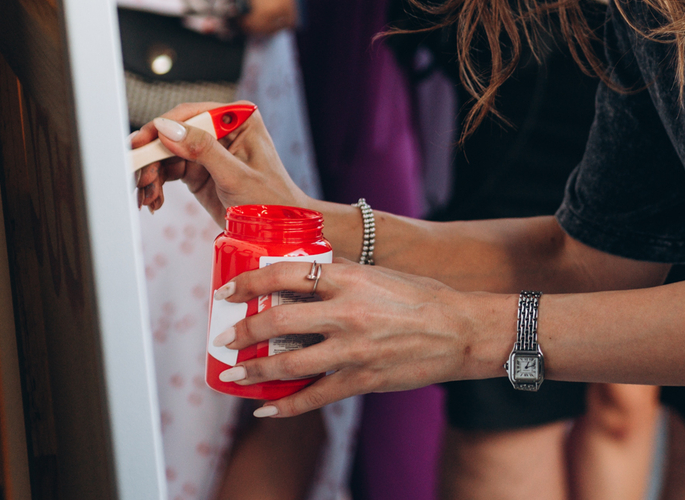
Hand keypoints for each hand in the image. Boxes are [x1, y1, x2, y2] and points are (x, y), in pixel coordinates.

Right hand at [132, 100, 307, 220]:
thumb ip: (202, 149)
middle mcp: (220, 130)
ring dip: (151, 174)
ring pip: (166, 154)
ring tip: (146, 196)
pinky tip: (153, 200)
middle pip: (173, 134)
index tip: (140, 143)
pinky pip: (169, 172)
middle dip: (152, 157)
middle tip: (137, 176)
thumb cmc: (271, 200)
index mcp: (237, 119)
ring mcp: (208, 151)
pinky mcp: (198, 171)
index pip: (191, 114)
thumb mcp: (236, 174)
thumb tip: (167, 129)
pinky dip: (157, 185)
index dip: (162, 127)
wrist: (278, 231)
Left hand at [207, 260, 508, 417]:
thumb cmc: (422, 297)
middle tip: (223, 337)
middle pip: (277, 321)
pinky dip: (285, 407)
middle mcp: (346, 312)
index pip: (285, 274)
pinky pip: (314, 396)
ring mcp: (353, 349)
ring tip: (233, 373)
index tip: (228, 290)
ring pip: (288, 364)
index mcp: (348, 278)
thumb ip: (341, 276)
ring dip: (253, 370)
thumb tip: (301, 276)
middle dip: (242, 331)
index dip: (250, 281)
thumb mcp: (378, 274)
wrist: (461, 330)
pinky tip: (266, 410)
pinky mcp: (362, 379)